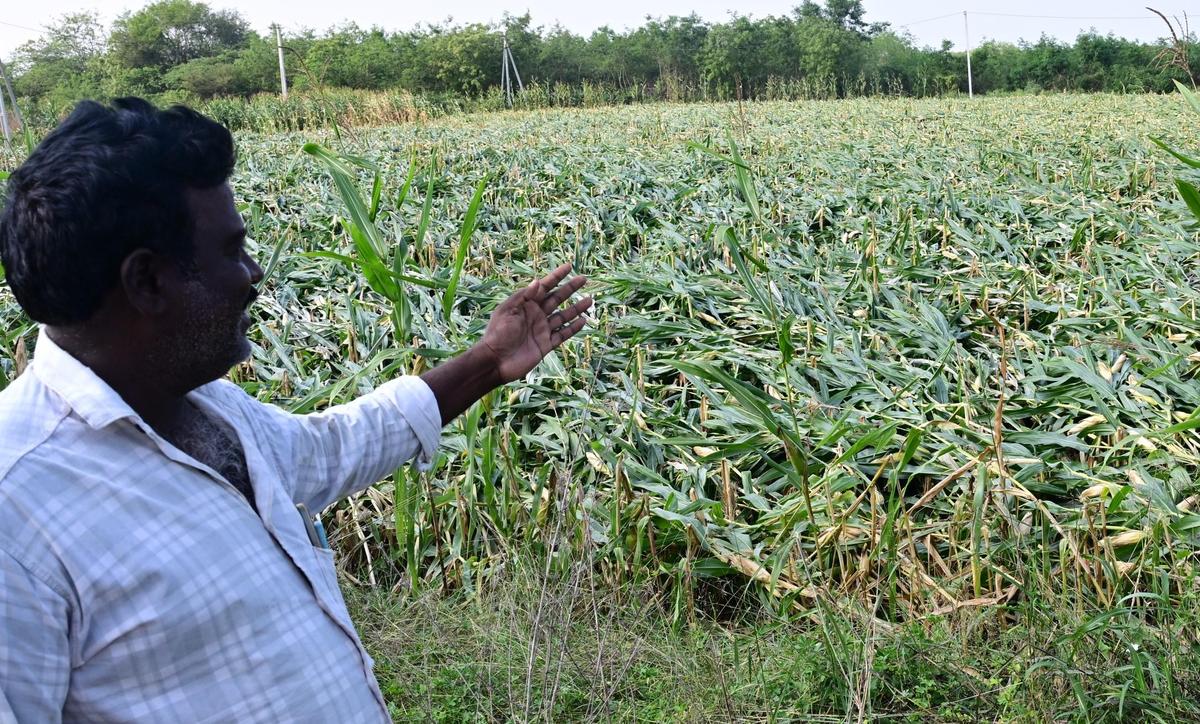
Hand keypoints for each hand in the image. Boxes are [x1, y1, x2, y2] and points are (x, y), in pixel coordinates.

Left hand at [478, 263, 592, 382]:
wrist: (496, 361)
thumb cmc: (498, 334)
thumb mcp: (507, 311)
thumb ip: (523, 296)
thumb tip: (538, 281)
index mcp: (526, 304)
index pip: (544, 287)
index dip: (556, 276)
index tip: (568, 266)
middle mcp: (536, 315)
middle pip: (557, 298)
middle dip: (570, 288)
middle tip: (584, 278)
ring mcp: (542, 330)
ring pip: (563, 316)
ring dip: (576, 308)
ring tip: (589, 300)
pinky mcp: (546, 344)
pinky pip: (563, 334)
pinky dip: (573, 328)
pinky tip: (583, 321)